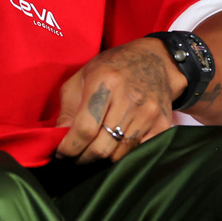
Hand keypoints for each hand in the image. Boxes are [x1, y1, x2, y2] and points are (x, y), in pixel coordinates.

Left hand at [54, 39, 180, 163]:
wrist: (154, 61)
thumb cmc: (112, 67)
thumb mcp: (83, 77)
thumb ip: (68, 108)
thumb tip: (58, 138)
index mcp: (104, 83)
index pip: (85, 128)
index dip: (69, 147)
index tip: (60, 154)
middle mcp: (128, 99)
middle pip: (101, 147)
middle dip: (82, 158)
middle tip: (74, 158)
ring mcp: (148, 114)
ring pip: (119, 155)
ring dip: (102, 159)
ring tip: (92, 150)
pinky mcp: (162, 125)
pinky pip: (138, 153)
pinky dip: (123, 156)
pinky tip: (114, 147)